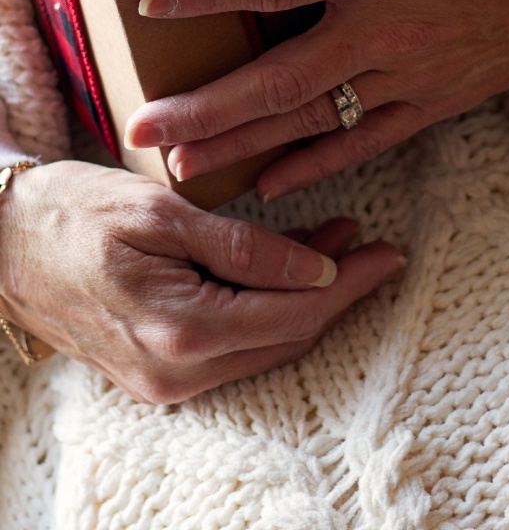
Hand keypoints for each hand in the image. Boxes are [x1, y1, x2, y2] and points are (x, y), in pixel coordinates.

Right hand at [0, 157, 403, 401]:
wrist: (0, 243)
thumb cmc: (72, 212)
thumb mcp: (160, 212)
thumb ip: (243, 248)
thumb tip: (317, 271)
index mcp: (181, 331)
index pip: (294, 313)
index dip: (347, 282)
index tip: (385, 252)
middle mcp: (177, 373)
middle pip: (286, 335)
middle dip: (336, 290)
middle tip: (371, 245)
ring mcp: (164, 380)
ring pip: (263, 343)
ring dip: (305, 298)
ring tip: (337, 245)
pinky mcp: (156, 372)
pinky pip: (232, 345)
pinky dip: (266, 309)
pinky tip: (284, 271)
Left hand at [126, 0, 508, 199]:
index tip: (149, 4)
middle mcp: (391, 26)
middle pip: (281, 75)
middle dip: (207, 106)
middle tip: (143, 127)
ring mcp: (416, 72)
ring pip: (317, 118)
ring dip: (247, 145)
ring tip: (185, 168)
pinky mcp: (443, 98)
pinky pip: (372, 139)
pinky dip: (322, 162)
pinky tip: (279, 180)